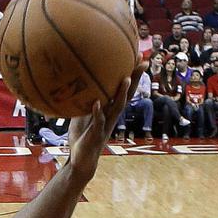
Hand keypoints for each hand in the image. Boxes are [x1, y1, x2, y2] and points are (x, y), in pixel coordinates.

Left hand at [66, 60, 147, 177]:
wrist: (81, 160)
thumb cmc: (82, 137)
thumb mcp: (81, 116)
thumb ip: (83, 102)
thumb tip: (75, 84)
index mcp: (110, 110)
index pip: (124, 90)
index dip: (131, 75)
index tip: (138, 57)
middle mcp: (112, 116)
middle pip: (127, 94)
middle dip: (135, 79)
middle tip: (142, 62)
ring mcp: (105, 125)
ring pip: (116, 107)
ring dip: (121, 93)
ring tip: (125, 79)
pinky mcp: (96, 134)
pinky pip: (97, 121)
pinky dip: (97, 112)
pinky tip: (96, 102)